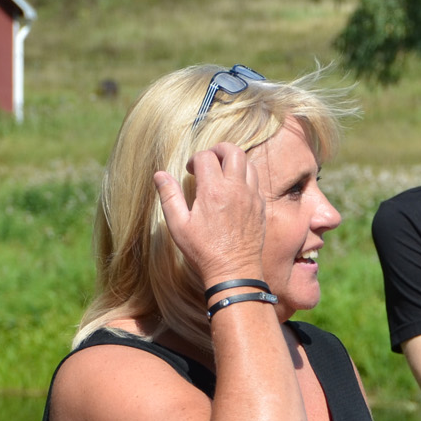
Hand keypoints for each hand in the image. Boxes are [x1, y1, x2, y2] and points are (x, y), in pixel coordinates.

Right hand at [154, 142, 265, 289]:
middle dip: (219, 149)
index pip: (206, 156)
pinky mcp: (260, 206)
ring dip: (234, 162)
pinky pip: (256, 180)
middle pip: (233, 151)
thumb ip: (169, 196)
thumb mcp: (178, 225)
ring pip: (248, 163)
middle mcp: (235, 188)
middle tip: (209, 160)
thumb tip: (159, 175)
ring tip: (222, 173)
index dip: (195, 159)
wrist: (234, 271)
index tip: (190, 171)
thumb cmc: (203, 251)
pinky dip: (245, 177)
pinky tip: (235, 189)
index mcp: (213, 190)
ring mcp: (251, 196)